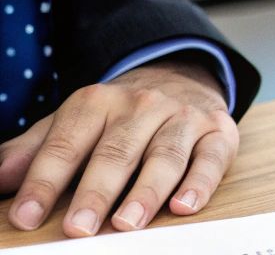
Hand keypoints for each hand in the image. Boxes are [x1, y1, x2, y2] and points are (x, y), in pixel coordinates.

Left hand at [1, 56, 238, 236]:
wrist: (181, 77)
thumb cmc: (118, 117)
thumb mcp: (73, 123)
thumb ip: (36, 149)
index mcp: (98, 102)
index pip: (67, 143)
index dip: (45, 181)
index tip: (26, 216)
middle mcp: (142, 105)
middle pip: (117, 151)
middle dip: (96, 192)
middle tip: (78, 228)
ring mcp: (183, 117)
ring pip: (165, 155)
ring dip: (147, 190)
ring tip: (128, 223)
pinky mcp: (219, 131)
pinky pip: (212, 158)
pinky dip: (200, 182)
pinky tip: (184, 206)